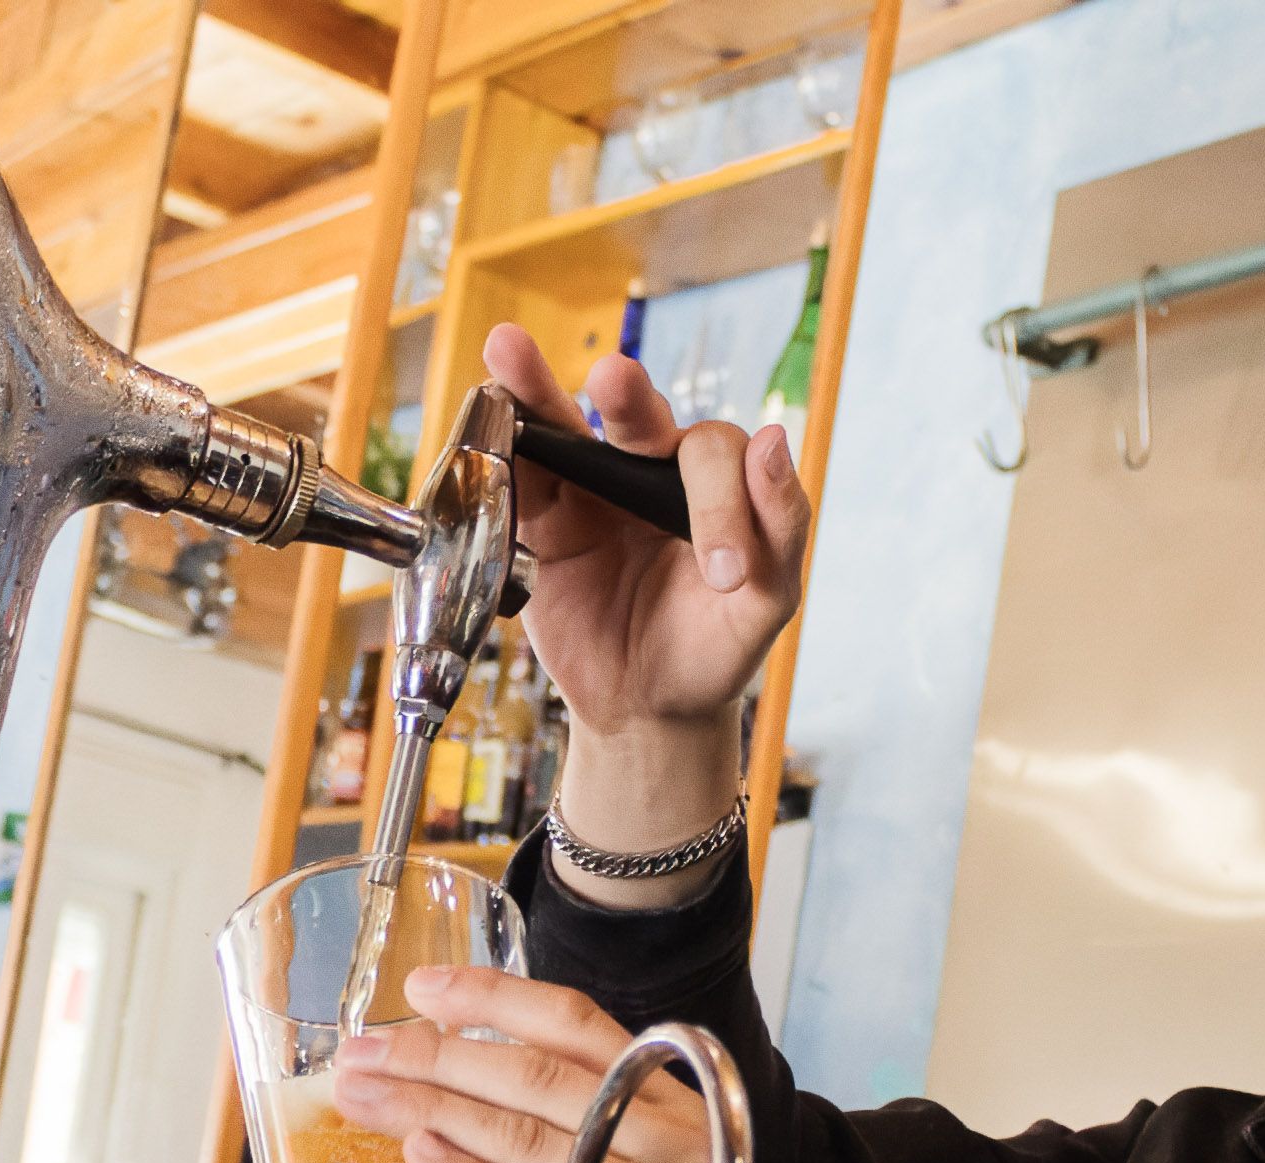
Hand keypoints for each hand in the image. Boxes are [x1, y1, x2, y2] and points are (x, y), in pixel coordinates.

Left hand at [329, 963, 796, 1162]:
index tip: (424, 987)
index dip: (495, 998)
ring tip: (365, 1095)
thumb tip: (458, 1083)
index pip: (580, 1027)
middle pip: (539, 1078)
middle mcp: (676, 1151)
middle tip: (366, 1052)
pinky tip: (419, 1153)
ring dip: (429, 1108)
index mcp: (683, 1111)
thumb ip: (587, 1134)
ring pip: (523, 1141)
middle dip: (437, 1056)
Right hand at [482, 323, 810, 739]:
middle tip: (615, 380)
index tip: (725, 575)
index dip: (720, 501)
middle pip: (634, 416)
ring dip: (534, 387)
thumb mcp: (767, 601)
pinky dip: (498, 451)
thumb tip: (774, 440)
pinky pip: (517, 483)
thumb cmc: (714, 649)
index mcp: (712, 484)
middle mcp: (647, 473)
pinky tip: (483, 417)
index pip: (711, 454)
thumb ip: (780, 526)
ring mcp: (589, 494)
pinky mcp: (541, 525)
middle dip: (625, 396)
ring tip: (507, 350)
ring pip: (562, 427)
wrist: (650, 711)